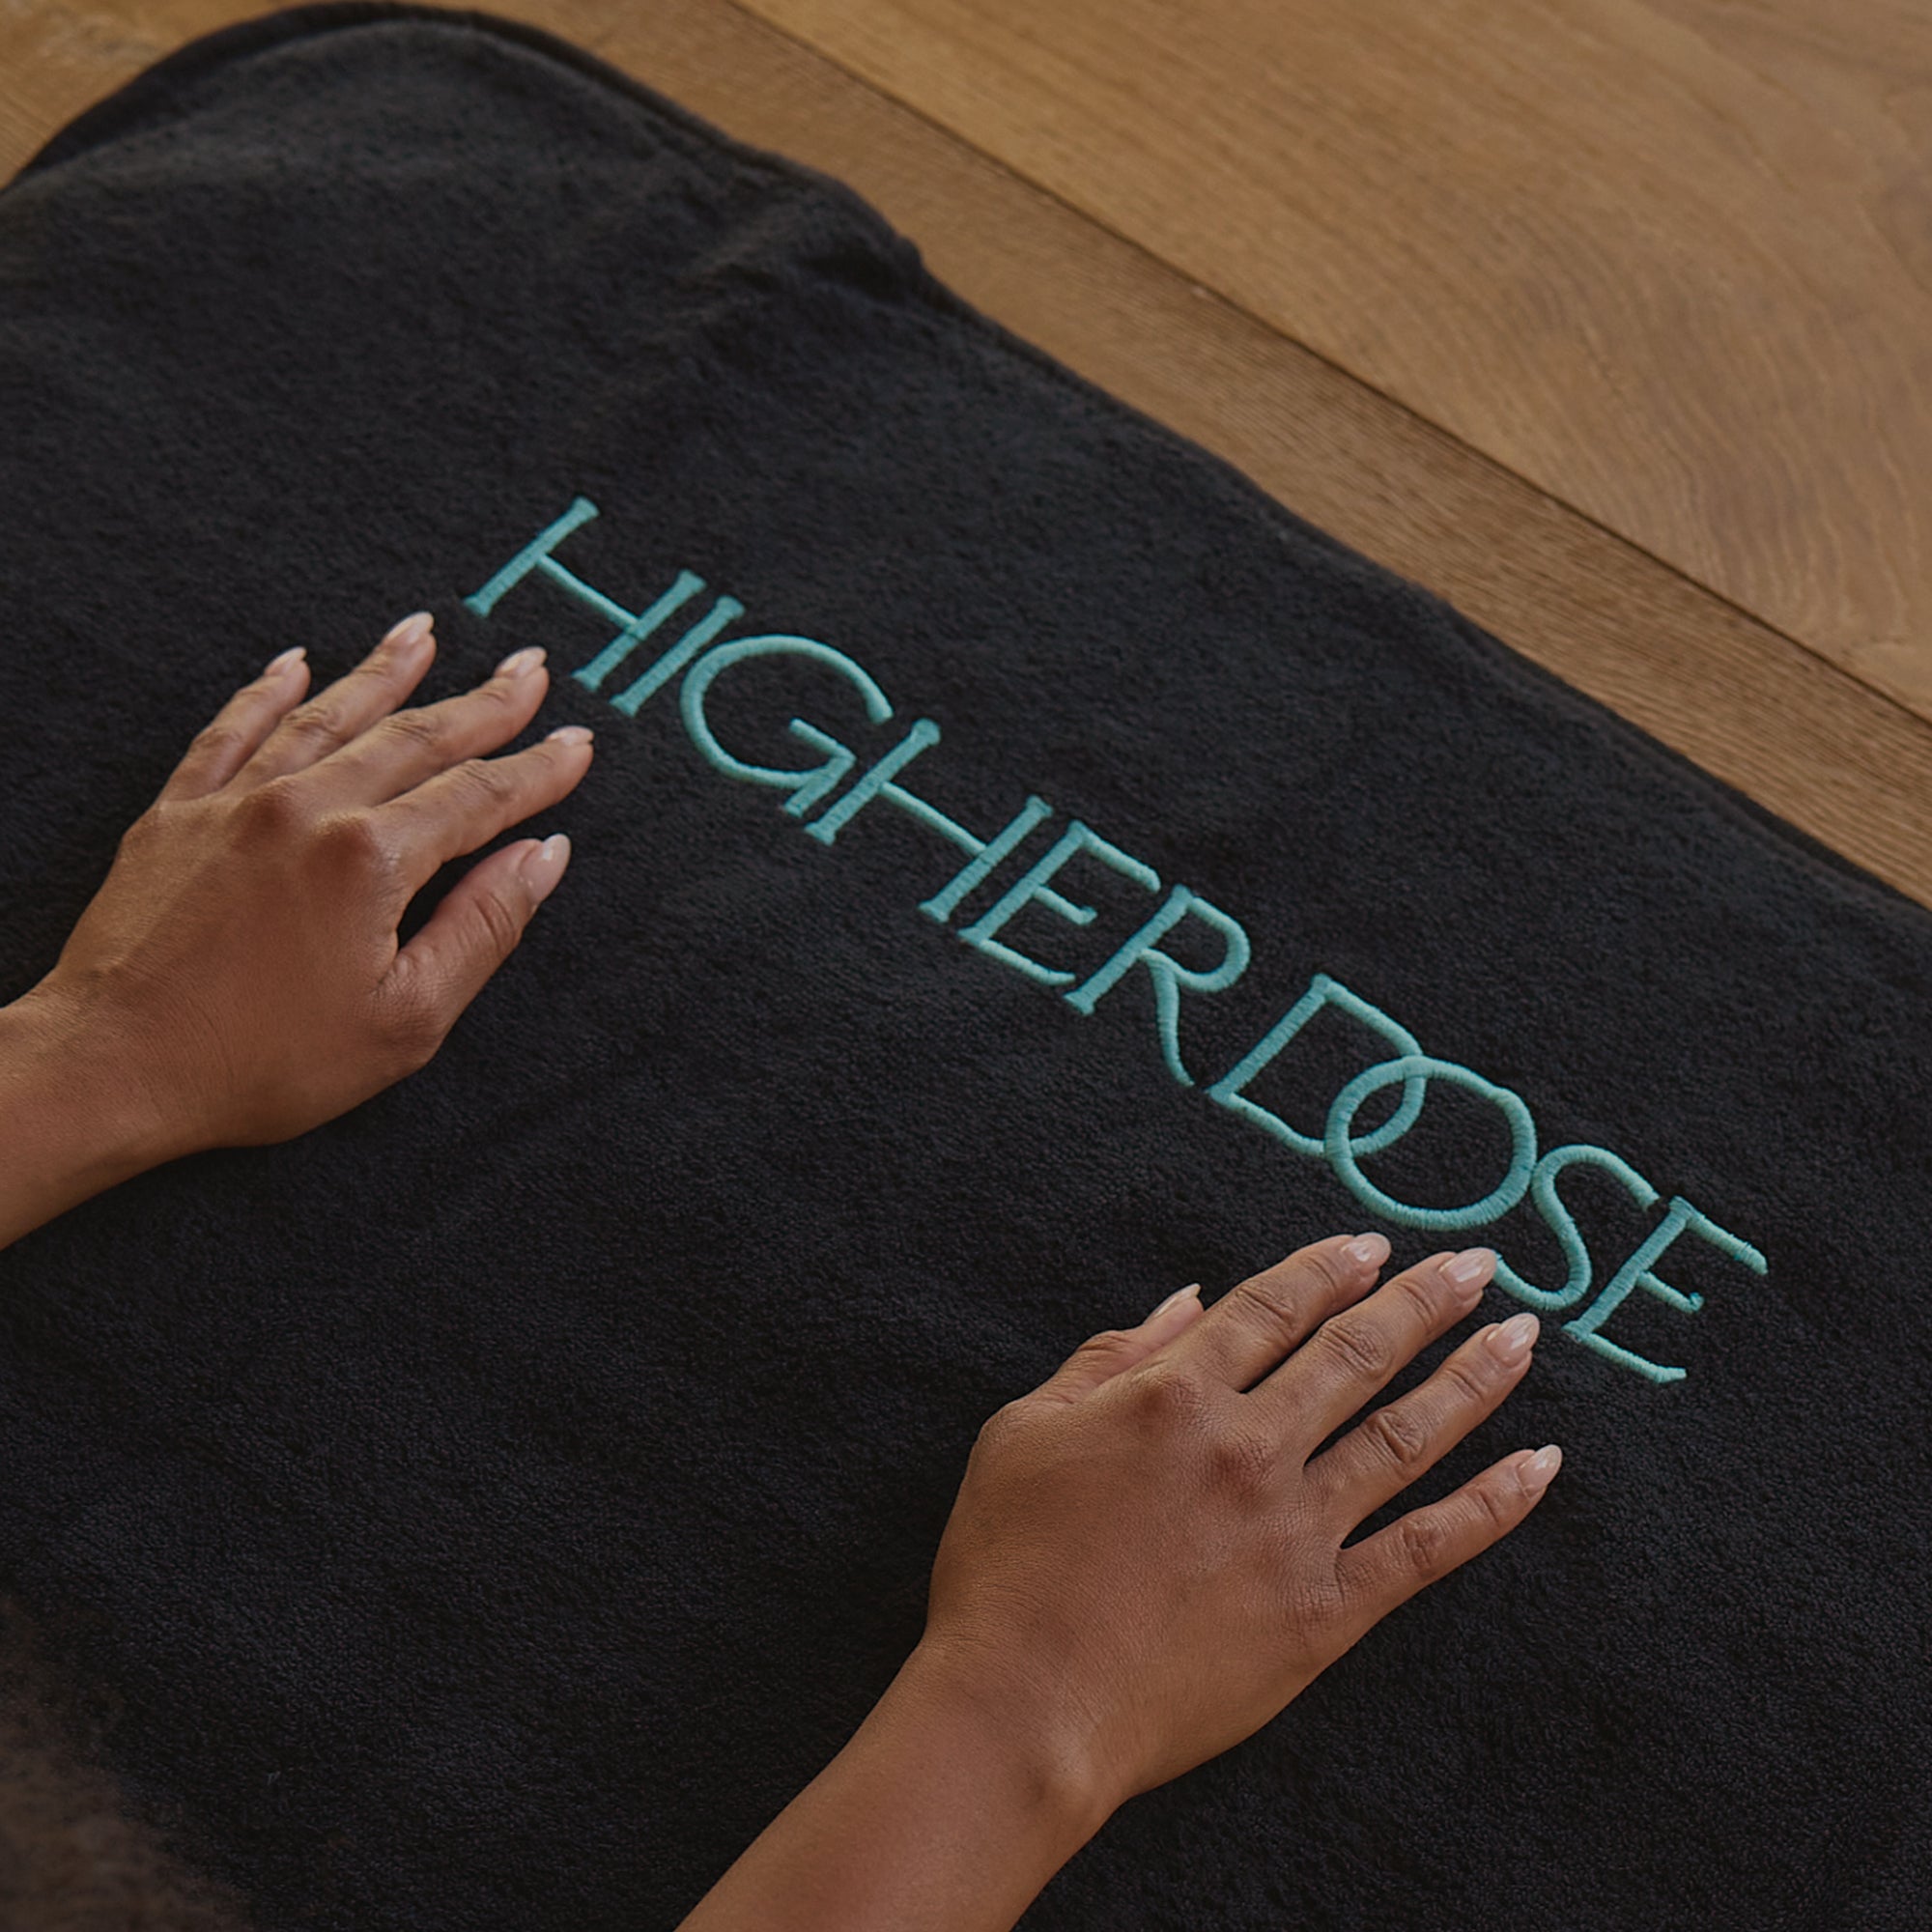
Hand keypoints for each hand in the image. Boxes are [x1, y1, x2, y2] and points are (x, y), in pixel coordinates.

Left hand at [15, 611, 592, 1163]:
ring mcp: (234, 803)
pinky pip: (231, 729)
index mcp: (370, 857)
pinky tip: (295, 663)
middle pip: (414, 738)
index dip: (536, 769)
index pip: (477, 796)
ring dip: (384, 671)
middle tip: (531, 667)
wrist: (110, 1067)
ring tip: (425, 632)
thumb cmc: (263, 1061)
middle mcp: (305, 807)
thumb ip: (482, 928)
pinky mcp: (175, 814)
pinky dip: (267, 691)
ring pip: (327, 715)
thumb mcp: (405, 1019)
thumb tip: (543, 858)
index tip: (579, 743)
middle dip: (482, 702)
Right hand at [917, 1232, 1557, 1820]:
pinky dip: (1490, 1506)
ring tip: (1524, 1338)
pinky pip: (1425, 1549)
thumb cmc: (1007, 1564)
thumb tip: (1187, 1304)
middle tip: (1479, 1265)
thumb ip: (1108, 1356)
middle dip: (1424, 1301)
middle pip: (1356, 1354)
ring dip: (1471, 1379)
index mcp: (1176, 1394)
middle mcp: (1249, 1447)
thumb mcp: (1025, 1430)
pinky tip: (1538, 1465)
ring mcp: (1294, 1529)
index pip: (1272, 1308)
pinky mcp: (1322, 1611)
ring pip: (1405, 1436)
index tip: (1373, 1246)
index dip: (1327, 1269)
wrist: (1026, 1704)